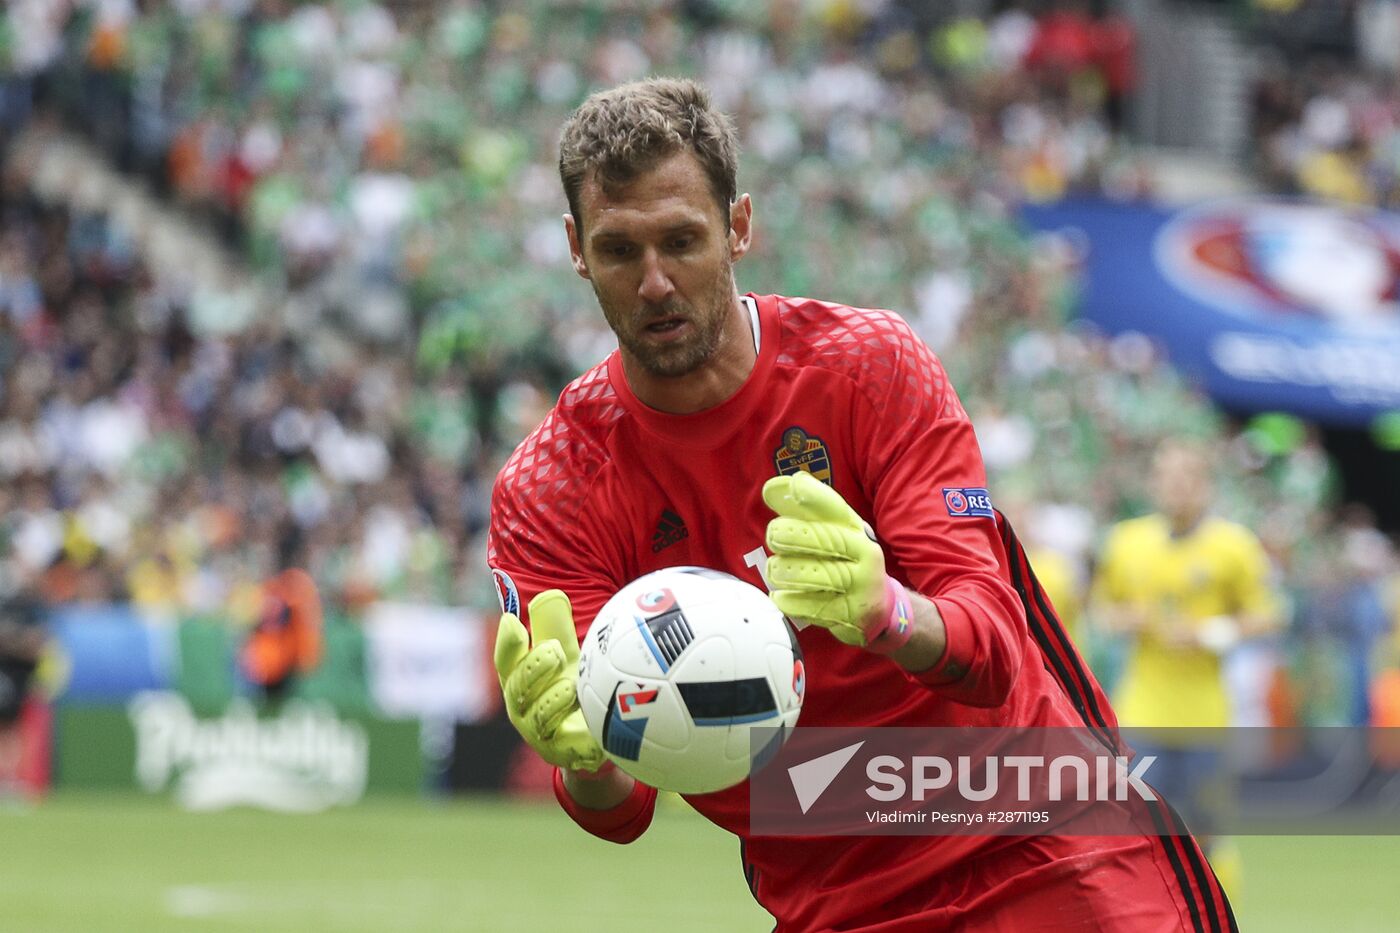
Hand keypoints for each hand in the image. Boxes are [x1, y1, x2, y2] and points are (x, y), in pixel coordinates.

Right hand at [494, 589, 605, 771]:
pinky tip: (593, 734)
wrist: (588, 737)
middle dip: (533, 668)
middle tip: (556, 650)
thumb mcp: (566, 655)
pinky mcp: (562, 754)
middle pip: (516, 689)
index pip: (505, 661)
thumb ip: (556, 629)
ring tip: (572, 687)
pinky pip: (569, 748)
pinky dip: (580, 740)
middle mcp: (522, 707)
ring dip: (554, 699)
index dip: (507, 643)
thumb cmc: (570, 685)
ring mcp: (540, 733)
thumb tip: (552, 596)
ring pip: (540, 718)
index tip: (514, 622)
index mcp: (519, 679)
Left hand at [763, 471, 897, 648]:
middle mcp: (863, 553)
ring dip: (786, 569)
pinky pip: (811, 606)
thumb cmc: (845, 562)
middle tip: (773, 535)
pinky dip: (789, 600)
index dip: (816, 495)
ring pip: (815, 574)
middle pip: (825, 539)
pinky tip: (781, 596)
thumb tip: (772, 488)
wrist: (878, 608)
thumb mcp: (831, 533)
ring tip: (776, 569)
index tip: (795, 487)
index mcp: (856, 529)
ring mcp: (859, 585)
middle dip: (792, 534)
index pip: (837, 508)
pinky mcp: (850, 613)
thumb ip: (801, 512)